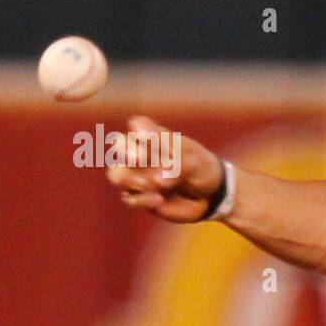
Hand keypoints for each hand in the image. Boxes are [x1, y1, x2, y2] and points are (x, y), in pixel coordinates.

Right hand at [105, 116, 224, 222]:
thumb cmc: (199, 169)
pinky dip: (143, 199)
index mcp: (155, 137)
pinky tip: (160, 199)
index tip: (147, 136)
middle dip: (125, 151)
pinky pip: (131, 199)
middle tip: (138, 158)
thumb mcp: (195, 163)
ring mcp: (137, 176)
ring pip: (117, 175)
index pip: (139, 126)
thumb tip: (158, 180)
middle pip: (119, 147)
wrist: (208, 194)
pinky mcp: (140, 197)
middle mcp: (141, 153)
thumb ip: (178, 166)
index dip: (140, 130)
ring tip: (147, 184)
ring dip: (129, 179)